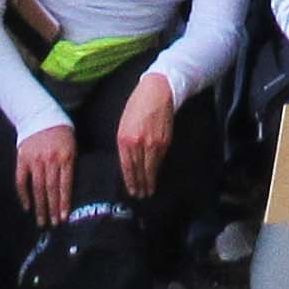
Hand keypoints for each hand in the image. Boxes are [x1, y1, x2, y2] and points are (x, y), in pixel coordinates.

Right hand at [15, 124, 77, 225]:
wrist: (40, 115)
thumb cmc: (62, 133)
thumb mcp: (73, 146)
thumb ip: (71, 166)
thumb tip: (72, 190)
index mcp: (65, 157)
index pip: (65, 184)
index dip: (64, 202)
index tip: (64, 217)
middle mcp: (49, 159)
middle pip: (51, 189)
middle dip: (53, 209)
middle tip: (53, 224)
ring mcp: (34, 160)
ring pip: (37, 188)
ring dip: (40, 206)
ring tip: (42, 221)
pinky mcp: (22, 159)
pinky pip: (21, 181)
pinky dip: (23, 195)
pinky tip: (27, 207)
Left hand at [115, 74, 176, 198]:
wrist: (156, 92)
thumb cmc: (137, 105)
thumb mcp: (124, 123)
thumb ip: (124, 143)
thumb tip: (127, 161)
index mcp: (124, 138)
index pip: (127, 166)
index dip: (130, 181)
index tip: (132, 190)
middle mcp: (138, 143)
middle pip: (139, 170)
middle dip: (140, 185)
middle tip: (140, 196)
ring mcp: (153, 143)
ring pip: (150, 168)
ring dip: (150, 181)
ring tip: (149, 190)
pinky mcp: (165, 141)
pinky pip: (159, 160)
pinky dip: (157, 169)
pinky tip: (156, 175)